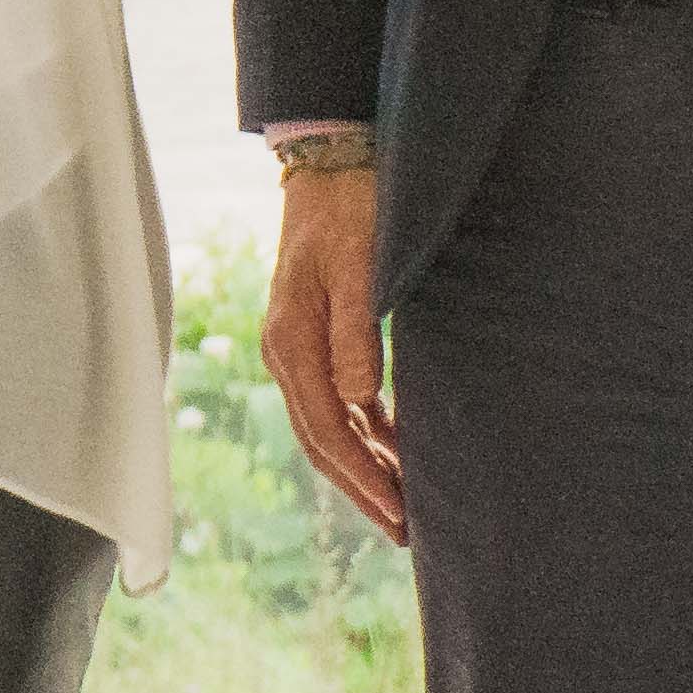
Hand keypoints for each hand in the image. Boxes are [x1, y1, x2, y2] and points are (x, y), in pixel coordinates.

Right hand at [263, 161, 403, 544]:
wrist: (332, 161)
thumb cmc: (352, 208)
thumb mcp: (360, 266)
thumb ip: (357, 333)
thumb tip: (360, 401)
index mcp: (291, 342)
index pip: (327, 430)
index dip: (363, 477)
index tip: (398, 513)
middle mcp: (287, 352)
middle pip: (322, 440)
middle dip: (362, 488)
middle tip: (404, 532)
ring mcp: (299, 346)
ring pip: (329, 426)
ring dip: (365, 465)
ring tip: (405, 503)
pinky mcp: (318, 336)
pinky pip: (339, 401)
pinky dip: (366, 432)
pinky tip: (395, 451)